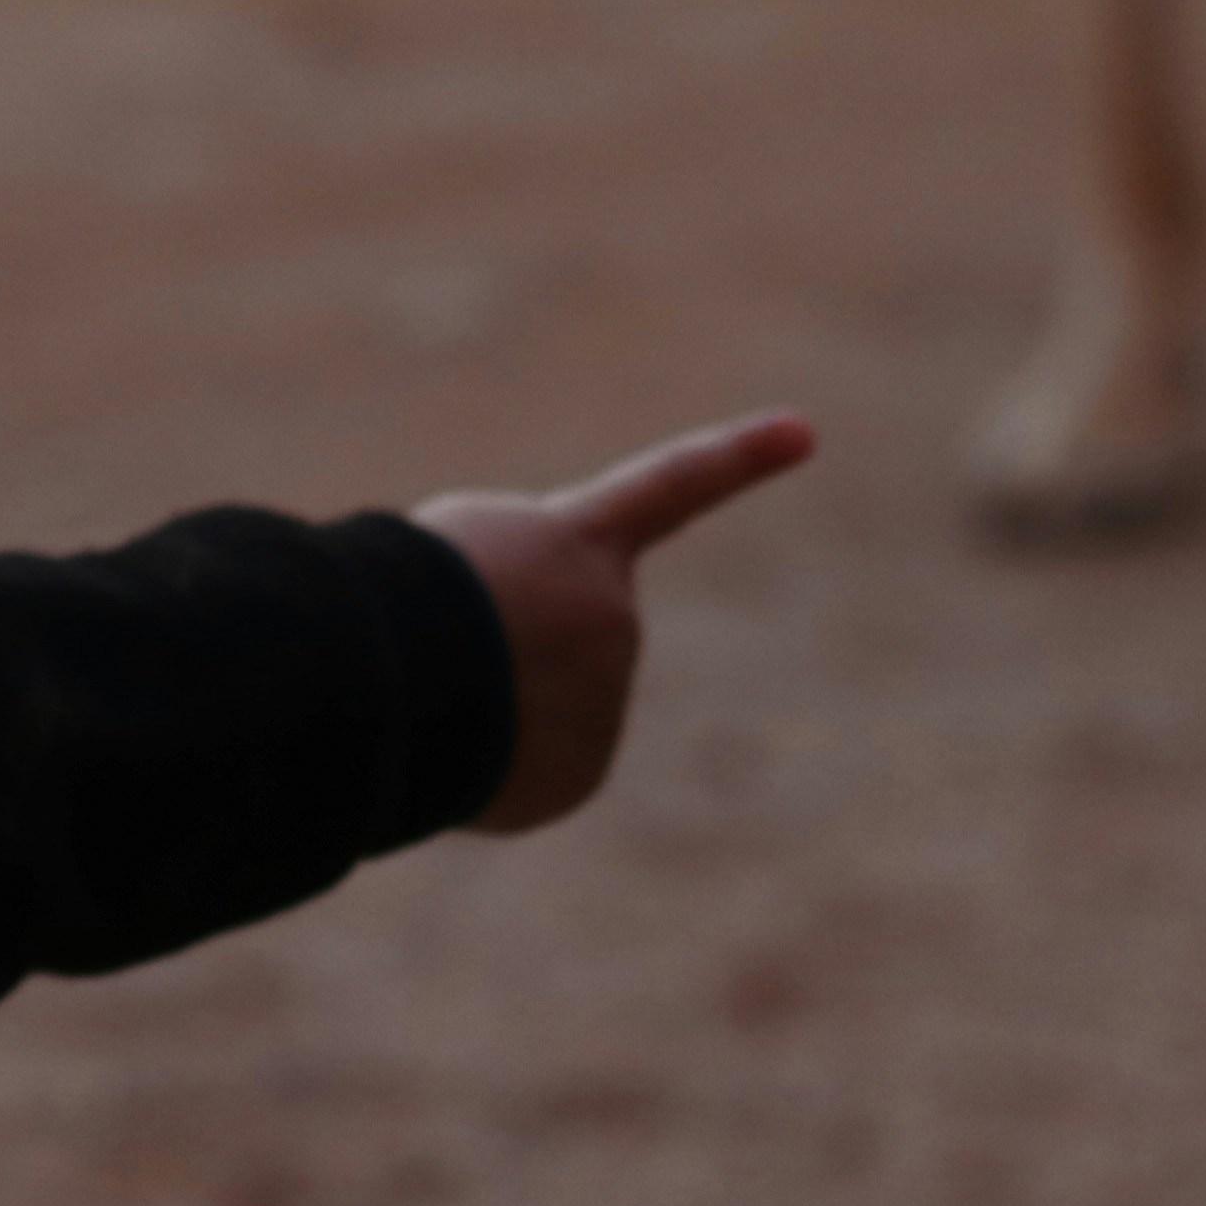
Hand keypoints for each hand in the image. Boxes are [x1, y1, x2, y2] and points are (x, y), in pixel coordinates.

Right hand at [414, 410, 815, 835]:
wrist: (401, 668)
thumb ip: (521, 604)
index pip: (670, 485)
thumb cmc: (401, 594)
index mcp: (582, 541)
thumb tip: (531, 701)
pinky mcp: (578, 774)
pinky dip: (484, 766)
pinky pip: (525, 770)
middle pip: (550, 636)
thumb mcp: (455, 556)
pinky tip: (453, 747)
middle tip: (443, 644)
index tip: (804, 431)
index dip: (736, 457)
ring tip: (443, 692)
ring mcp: (603, 700)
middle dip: (495, 646)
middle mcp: (614, 618)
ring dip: (481, 706)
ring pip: (533, 709)